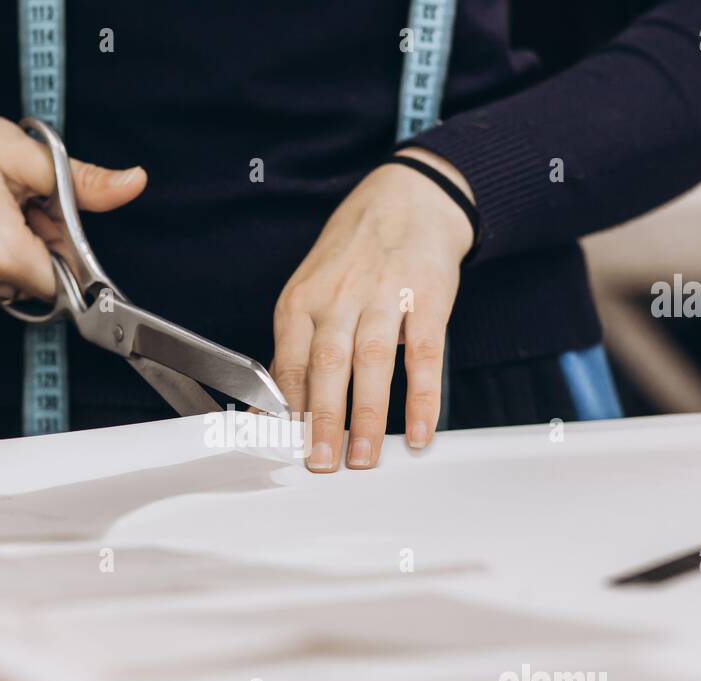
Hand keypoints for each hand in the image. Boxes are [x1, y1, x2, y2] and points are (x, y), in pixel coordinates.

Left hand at [271, 147, 473, 470]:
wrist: (408, 198)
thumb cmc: (354, 255)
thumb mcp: (312, 292)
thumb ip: (297, 350)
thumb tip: (274, 412)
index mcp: (302, 301)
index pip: (287, 363)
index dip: (286, 409)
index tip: (285, 447)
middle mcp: (339, 298)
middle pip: (326, 366)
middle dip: (323, 420)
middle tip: (322, 462)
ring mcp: (384, 297)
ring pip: (371, 363)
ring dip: (368, 416)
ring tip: (364, 458)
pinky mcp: (426, 299)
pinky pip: (423, 355)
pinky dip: (421, 398)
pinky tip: (419, 431)